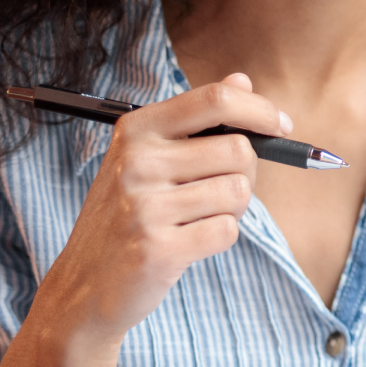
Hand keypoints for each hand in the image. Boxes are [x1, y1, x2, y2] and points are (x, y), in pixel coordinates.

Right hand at [32, 73, 290, 344]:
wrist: (84, 285)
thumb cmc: (126, 215)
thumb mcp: (147, 157)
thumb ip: (196, 119)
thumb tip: (242, 80)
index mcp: (137, 129)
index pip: (215, 100)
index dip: (260, 110)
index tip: (281, 125)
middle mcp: (137, 161)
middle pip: (238, 150)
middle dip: (246, 172)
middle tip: (220, 191)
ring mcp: (144, 206)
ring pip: (238, 192)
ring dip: (232, 209)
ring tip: (196, 219)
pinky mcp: (158, 249)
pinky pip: (227, 230)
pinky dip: (219, 237)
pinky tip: (188, 242)